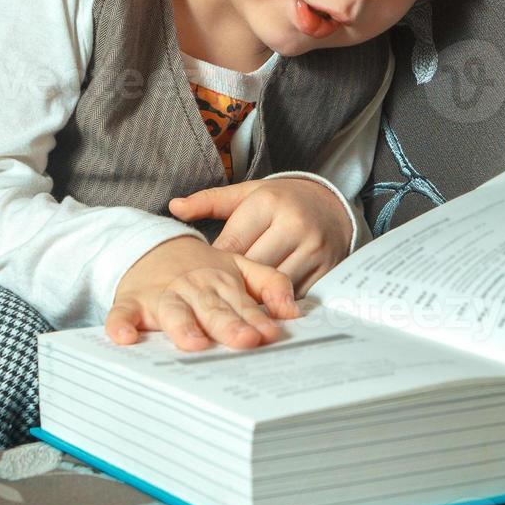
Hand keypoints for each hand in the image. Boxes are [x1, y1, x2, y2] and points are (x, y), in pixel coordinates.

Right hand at [106, 235, 300, 351]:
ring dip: (183, 327)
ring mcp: (162, 296)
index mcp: (221, 283)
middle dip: (228, 325)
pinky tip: (125, 338)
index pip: (241, 304)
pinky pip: (123, 314)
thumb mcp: (240, 268)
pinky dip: (121, 325)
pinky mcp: (132, 302)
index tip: (268, 334)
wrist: (153, 247)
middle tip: (244, 340)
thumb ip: (269, 284)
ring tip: (194, 343)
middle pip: (212, 309)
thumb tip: (293, 311)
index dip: (255, 319)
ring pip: (173, 312)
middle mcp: (193, 289)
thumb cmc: (202, 269)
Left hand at [167, 177, 351, 296]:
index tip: (203, 279)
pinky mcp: (327, 269)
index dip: (216, 266)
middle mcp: (293, 225)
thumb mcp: (246, 194)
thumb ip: (209, 202)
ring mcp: (314, 249)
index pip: (232, 245)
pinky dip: (279, 304)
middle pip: (252, 270)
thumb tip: (174, 207)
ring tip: (238, 310)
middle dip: (234, 285)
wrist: (331, 205)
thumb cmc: (280, 202)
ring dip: (256, 299)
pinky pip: (296, 295)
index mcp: (268, 204)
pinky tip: (266, 308)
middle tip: (215, 300)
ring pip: (274, 287)